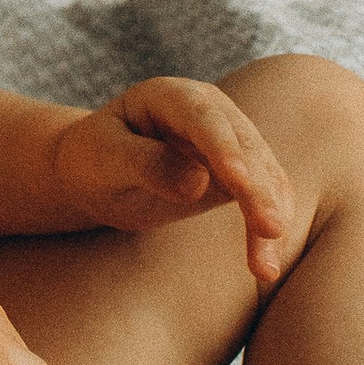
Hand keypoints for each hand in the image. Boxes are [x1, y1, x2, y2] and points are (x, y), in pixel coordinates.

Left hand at [49, 78, 298, 287]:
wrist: (97, 173)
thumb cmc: (93, 158)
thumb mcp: (104, 159)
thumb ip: (146, 163)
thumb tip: (197, 183)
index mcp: (170, 95)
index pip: (203, 118)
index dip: (224, 147)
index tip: (239, 180)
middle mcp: (210, 111)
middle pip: (244, 147)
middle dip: (258, 189)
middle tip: (270, 230)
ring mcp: (230, 141)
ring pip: (263, 176)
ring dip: (270, 217)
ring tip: (266, 268)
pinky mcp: (240, 175)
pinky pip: (264, 198)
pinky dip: (267, 230)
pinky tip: (266, 265)